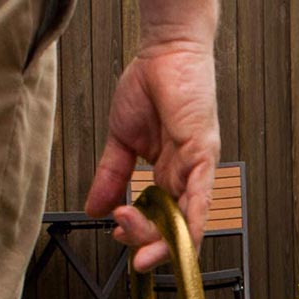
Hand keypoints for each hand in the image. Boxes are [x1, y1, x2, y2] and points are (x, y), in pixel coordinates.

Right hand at [84, 38, 219, 272]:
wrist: (165, 50)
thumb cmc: (151, 86)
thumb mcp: (122, 140)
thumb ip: (111, 176)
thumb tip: (93, 208)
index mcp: (169, 173)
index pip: (159, 217)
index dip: (140, 234)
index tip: (117, 234)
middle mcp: (186, 175)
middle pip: (172, 225)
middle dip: (147, 242)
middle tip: (123, 238)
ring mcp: (198, 167)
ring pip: (186, 220)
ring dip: (163, 241)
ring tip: (140, 249)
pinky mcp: (204, 154)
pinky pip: (201, 197)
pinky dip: (191, 222)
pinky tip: (179, 238)